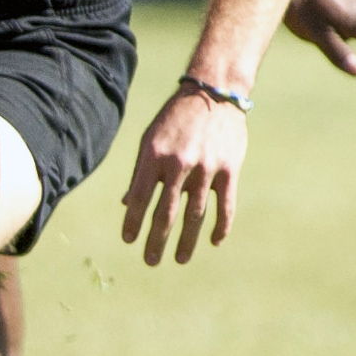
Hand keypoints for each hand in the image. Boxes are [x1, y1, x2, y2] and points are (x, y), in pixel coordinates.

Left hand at [120, 88, 247, 265]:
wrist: (213, 94)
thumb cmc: (175, 119)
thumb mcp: (150, 139)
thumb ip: (140, 172)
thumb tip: (127, 203)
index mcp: (153, 157)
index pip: (138, 198)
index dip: (132, 222)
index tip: (128, 240)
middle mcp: (178, 165)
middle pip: (165, 213)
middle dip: (156, 240)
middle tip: (150, 261)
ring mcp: (205, 169)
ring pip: (194, 214)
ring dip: (186, 241)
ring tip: (179, 259)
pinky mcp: (228, 170)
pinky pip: (224, 206)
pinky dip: (220, 226)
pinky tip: (214, 242)